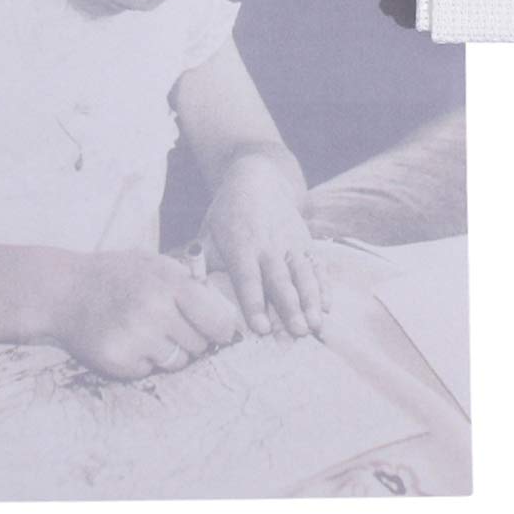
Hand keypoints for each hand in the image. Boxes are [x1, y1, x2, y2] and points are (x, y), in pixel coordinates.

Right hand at [53, 251, 243, 380]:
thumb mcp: (154, 264)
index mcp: (168, 282)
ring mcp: (136, 338)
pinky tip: (128, 341)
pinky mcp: (119, 361)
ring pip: (178, 361)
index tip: (220, 332)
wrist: (65, 291)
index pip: (216, 318)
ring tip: (147, 331)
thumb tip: (223, 313)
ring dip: (170, 352)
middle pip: (199, 344)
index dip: (222, 329)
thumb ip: (187, 283)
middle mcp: (155, 310)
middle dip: (192, 338)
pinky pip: (150, 370)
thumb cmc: (116, 275)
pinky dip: (144, 361)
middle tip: (172, 326)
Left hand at [201, 152, 326, 338]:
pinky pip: (317, 264)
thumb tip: (186, 294)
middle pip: (280, 279)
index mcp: (240, 246)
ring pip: (303, 273)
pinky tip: (328, 306)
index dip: (254, 303)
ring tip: (316, 324)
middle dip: (290, 307)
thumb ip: (199, 264)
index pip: (248, 278)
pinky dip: (324, 285)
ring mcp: (290, 241)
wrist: (257, 180)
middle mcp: (268, 244)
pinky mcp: (305, 240)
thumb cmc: (227, 215)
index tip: (261, 328)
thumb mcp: (208, 233)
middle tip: (298, 333)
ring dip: (311, 299)